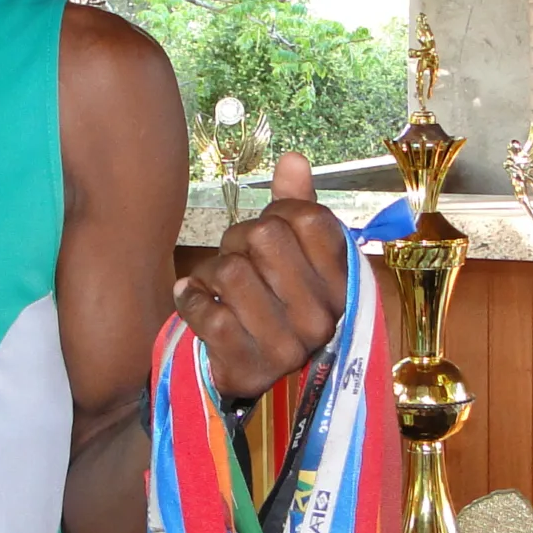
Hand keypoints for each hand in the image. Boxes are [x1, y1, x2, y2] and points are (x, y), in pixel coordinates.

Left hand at [174, 152, 348, 402]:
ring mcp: (288, 346)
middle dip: (238, 241)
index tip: (271, 233)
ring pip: (231, 272)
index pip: (308, 217)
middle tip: (237, 258)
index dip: (277, 214)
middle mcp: (323, 316)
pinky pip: (208, 312)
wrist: (253, 374)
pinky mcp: (250, 367)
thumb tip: (292, 158)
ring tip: (217, 285)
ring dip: (212, 272)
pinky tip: (193, 300)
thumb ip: (297, 206)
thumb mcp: (296, 255)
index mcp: (342, 283)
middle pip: (264, 236)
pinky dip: (190, 299)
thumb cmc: (275, 302)